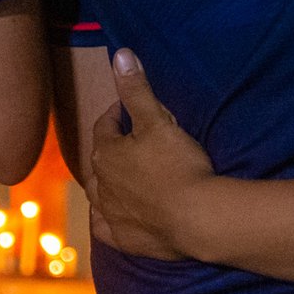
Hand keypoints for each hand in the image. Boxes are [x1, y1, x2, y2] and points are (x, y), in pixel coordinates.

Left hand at [88, 49, 215, 260]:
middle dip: (111, 149)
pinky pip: (104, 227)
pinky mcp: (122, 238)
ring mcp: (110, 213)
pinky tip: (113, 215)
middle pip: (100, 161)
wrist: (195, 218)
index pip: (105, 126)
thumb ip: (137, 90)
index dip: (117, 114)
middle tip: (131, 141)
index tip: (129, 109)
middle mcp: (101, 184)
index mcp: (107, 154)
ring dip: (107, 183)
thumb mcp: (159, 121)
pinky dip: (106, 218)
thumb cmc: (178, 165)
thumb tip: (120, 54)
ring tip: (122, 177)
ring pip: (98, 194)